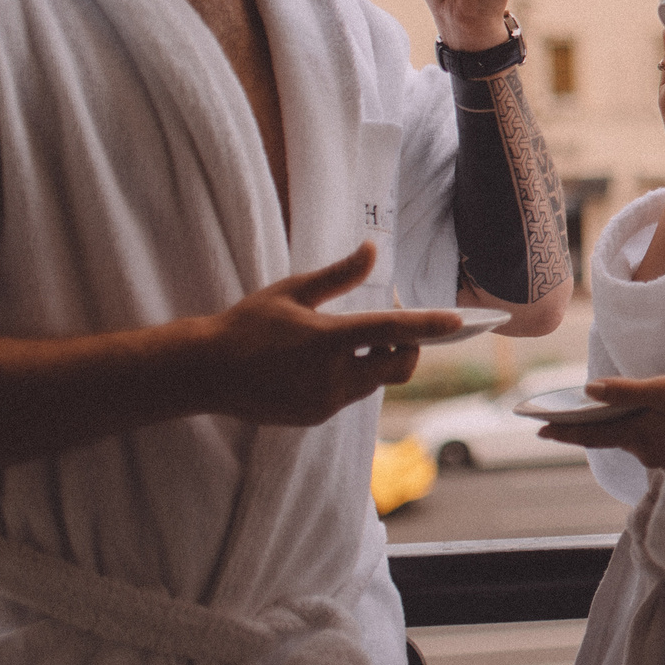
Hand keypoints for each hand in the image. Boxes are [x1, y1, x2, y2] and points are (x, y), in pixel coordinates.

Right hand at [191, 243, 459, 424]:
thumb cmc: (248, 324)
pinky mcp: (316, 416)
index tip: (459, 321)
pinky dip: (353, 378)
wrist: (204, 372)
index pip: (391, 330)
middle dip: (410, 346)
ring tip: (354, 341)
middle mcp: (331, 375)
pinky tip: (326, 364)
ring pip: (376, 382)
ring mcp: (324, 400)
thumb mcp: (291, 291)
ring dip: (378, 361)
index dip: (428, 325)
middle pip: (398, 365)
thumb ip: (338, 275)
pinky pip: (352, 395)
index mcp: (326, 338)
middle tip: (396, 327)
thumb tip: (372, 249)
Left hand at [538, 375, 664, 469]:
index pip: (593, 433)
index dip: (565, 431)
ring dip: (623, 429)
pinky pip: (655, 444)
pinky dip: (647, 432)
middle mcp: (646, 450)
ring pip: (635, 440)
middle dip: (590, 429)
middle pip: (612, 437)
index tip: (539, 430)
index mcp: (638, 434)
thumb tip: (588, 389)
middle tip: (564, 422)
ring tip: (613, 413)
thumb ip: (628, 391)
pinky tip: (657, 422)